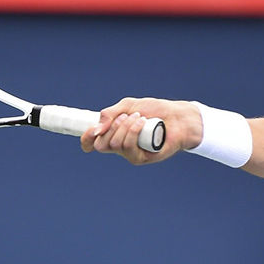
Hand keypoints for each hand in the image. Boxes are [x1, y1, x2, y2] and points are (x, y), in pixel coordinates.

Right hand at [80, 97, 201, 164]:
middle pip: (101, 144)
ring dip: (125, 127)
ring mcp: (131, 154)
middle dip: (111, 127)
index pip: (92, 143)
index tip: (93, 130)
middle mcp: (120, 147)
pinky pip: (129, 147)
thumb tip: (97, 127)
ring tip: (140, 118)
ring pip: (114, 145)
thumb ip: (110, 113)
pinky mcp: (143, 158)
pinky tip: (143, 123)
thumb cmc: (155, 110)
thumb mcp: (129, 106)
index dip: (86, 140)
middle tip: (126, 116)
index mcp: (113, 134)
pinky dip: (134, 132)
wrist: (177, 116)